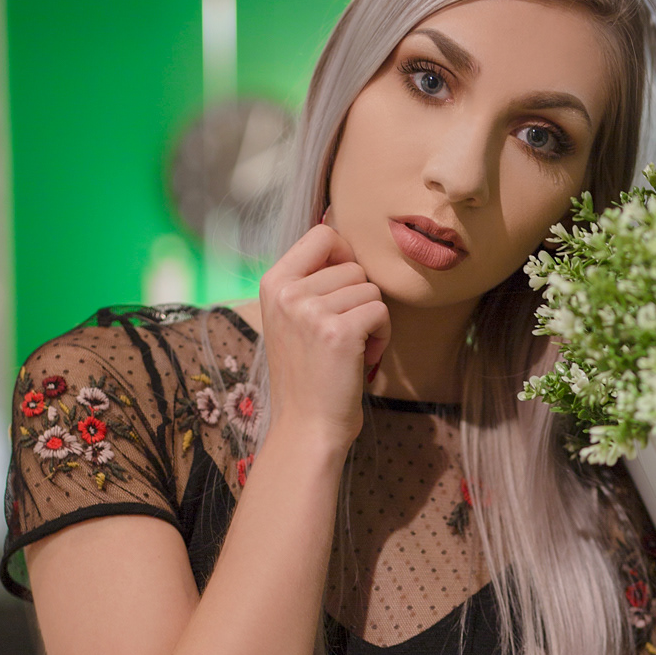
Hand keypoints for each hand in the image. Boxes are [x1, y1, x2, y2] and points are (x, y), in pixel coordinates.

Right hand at [259, 223, 390, 450]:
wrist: (306, 429)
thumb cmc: (308, 376)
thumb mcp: (294, 318)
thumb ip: (310, 279)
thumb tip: (336, 225)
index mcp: (274, 283)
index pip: (323, 235)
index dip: (345, 257)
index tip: (343, 292)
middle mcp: (288, 292)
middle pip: (353, 266)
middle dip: (360, 299)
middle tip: (345, 335)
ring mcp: (311, 311)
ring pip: (370, 289)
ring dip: (372, 320)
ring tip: (352, 349)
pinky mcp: (338, 332)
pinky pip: (379, 310)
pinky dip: (381, 335)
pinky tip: (363, 358)